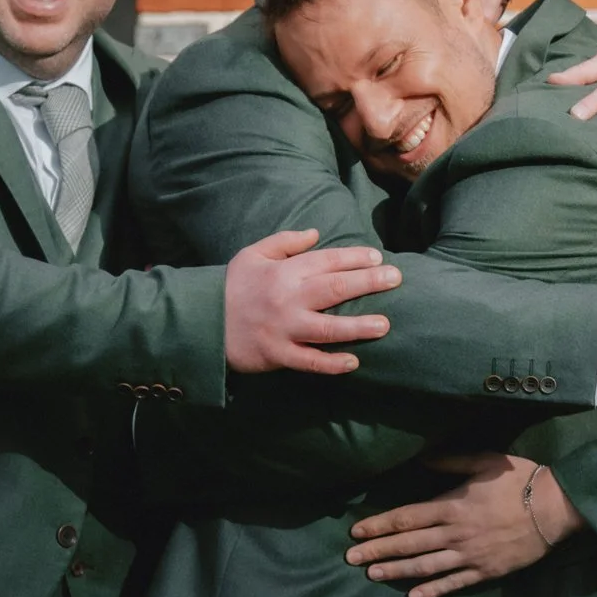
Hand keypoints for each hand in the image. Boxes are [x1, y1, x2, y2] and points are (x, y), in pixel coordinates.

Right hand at [224, 229, 399, 374]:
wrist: (201, 322)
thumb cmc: (231, 287)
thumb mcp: (253, 254)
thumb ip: (285, 242)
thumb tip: (317, 234)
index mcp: (284, 272)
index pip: (326, 261)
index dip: (354, 258)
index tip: (377, 257)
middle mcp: (288, 299)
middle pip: (334, 289)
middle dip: (368, 282)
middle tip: (395, 279)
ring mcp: (284, 329)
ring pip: (327, 328)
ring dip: (357, 326)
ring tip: (384, 324)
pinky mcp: (277, 355)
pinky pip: (309, 361)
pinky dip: (331, 363)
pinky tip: (354, 362)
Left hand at [345, 454, 585, 596]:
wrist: (556, 509)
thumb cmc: (521, 480)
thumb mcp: (486, 461)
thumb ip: (451, 461)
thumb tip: (421, 458)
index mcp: (453, 506)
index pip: (407, 517)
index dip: (380, 525)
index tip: (357, 531)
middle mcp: (456, 533)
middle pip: (409, 544)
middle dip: (378, 551)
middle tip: (350, 558)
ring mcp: (470, 556)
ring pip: (425, 566)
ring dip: (397, 571)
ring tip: (372, 575)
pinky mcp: (485, 571)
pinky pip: (453, 584)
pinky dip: (432, 591)